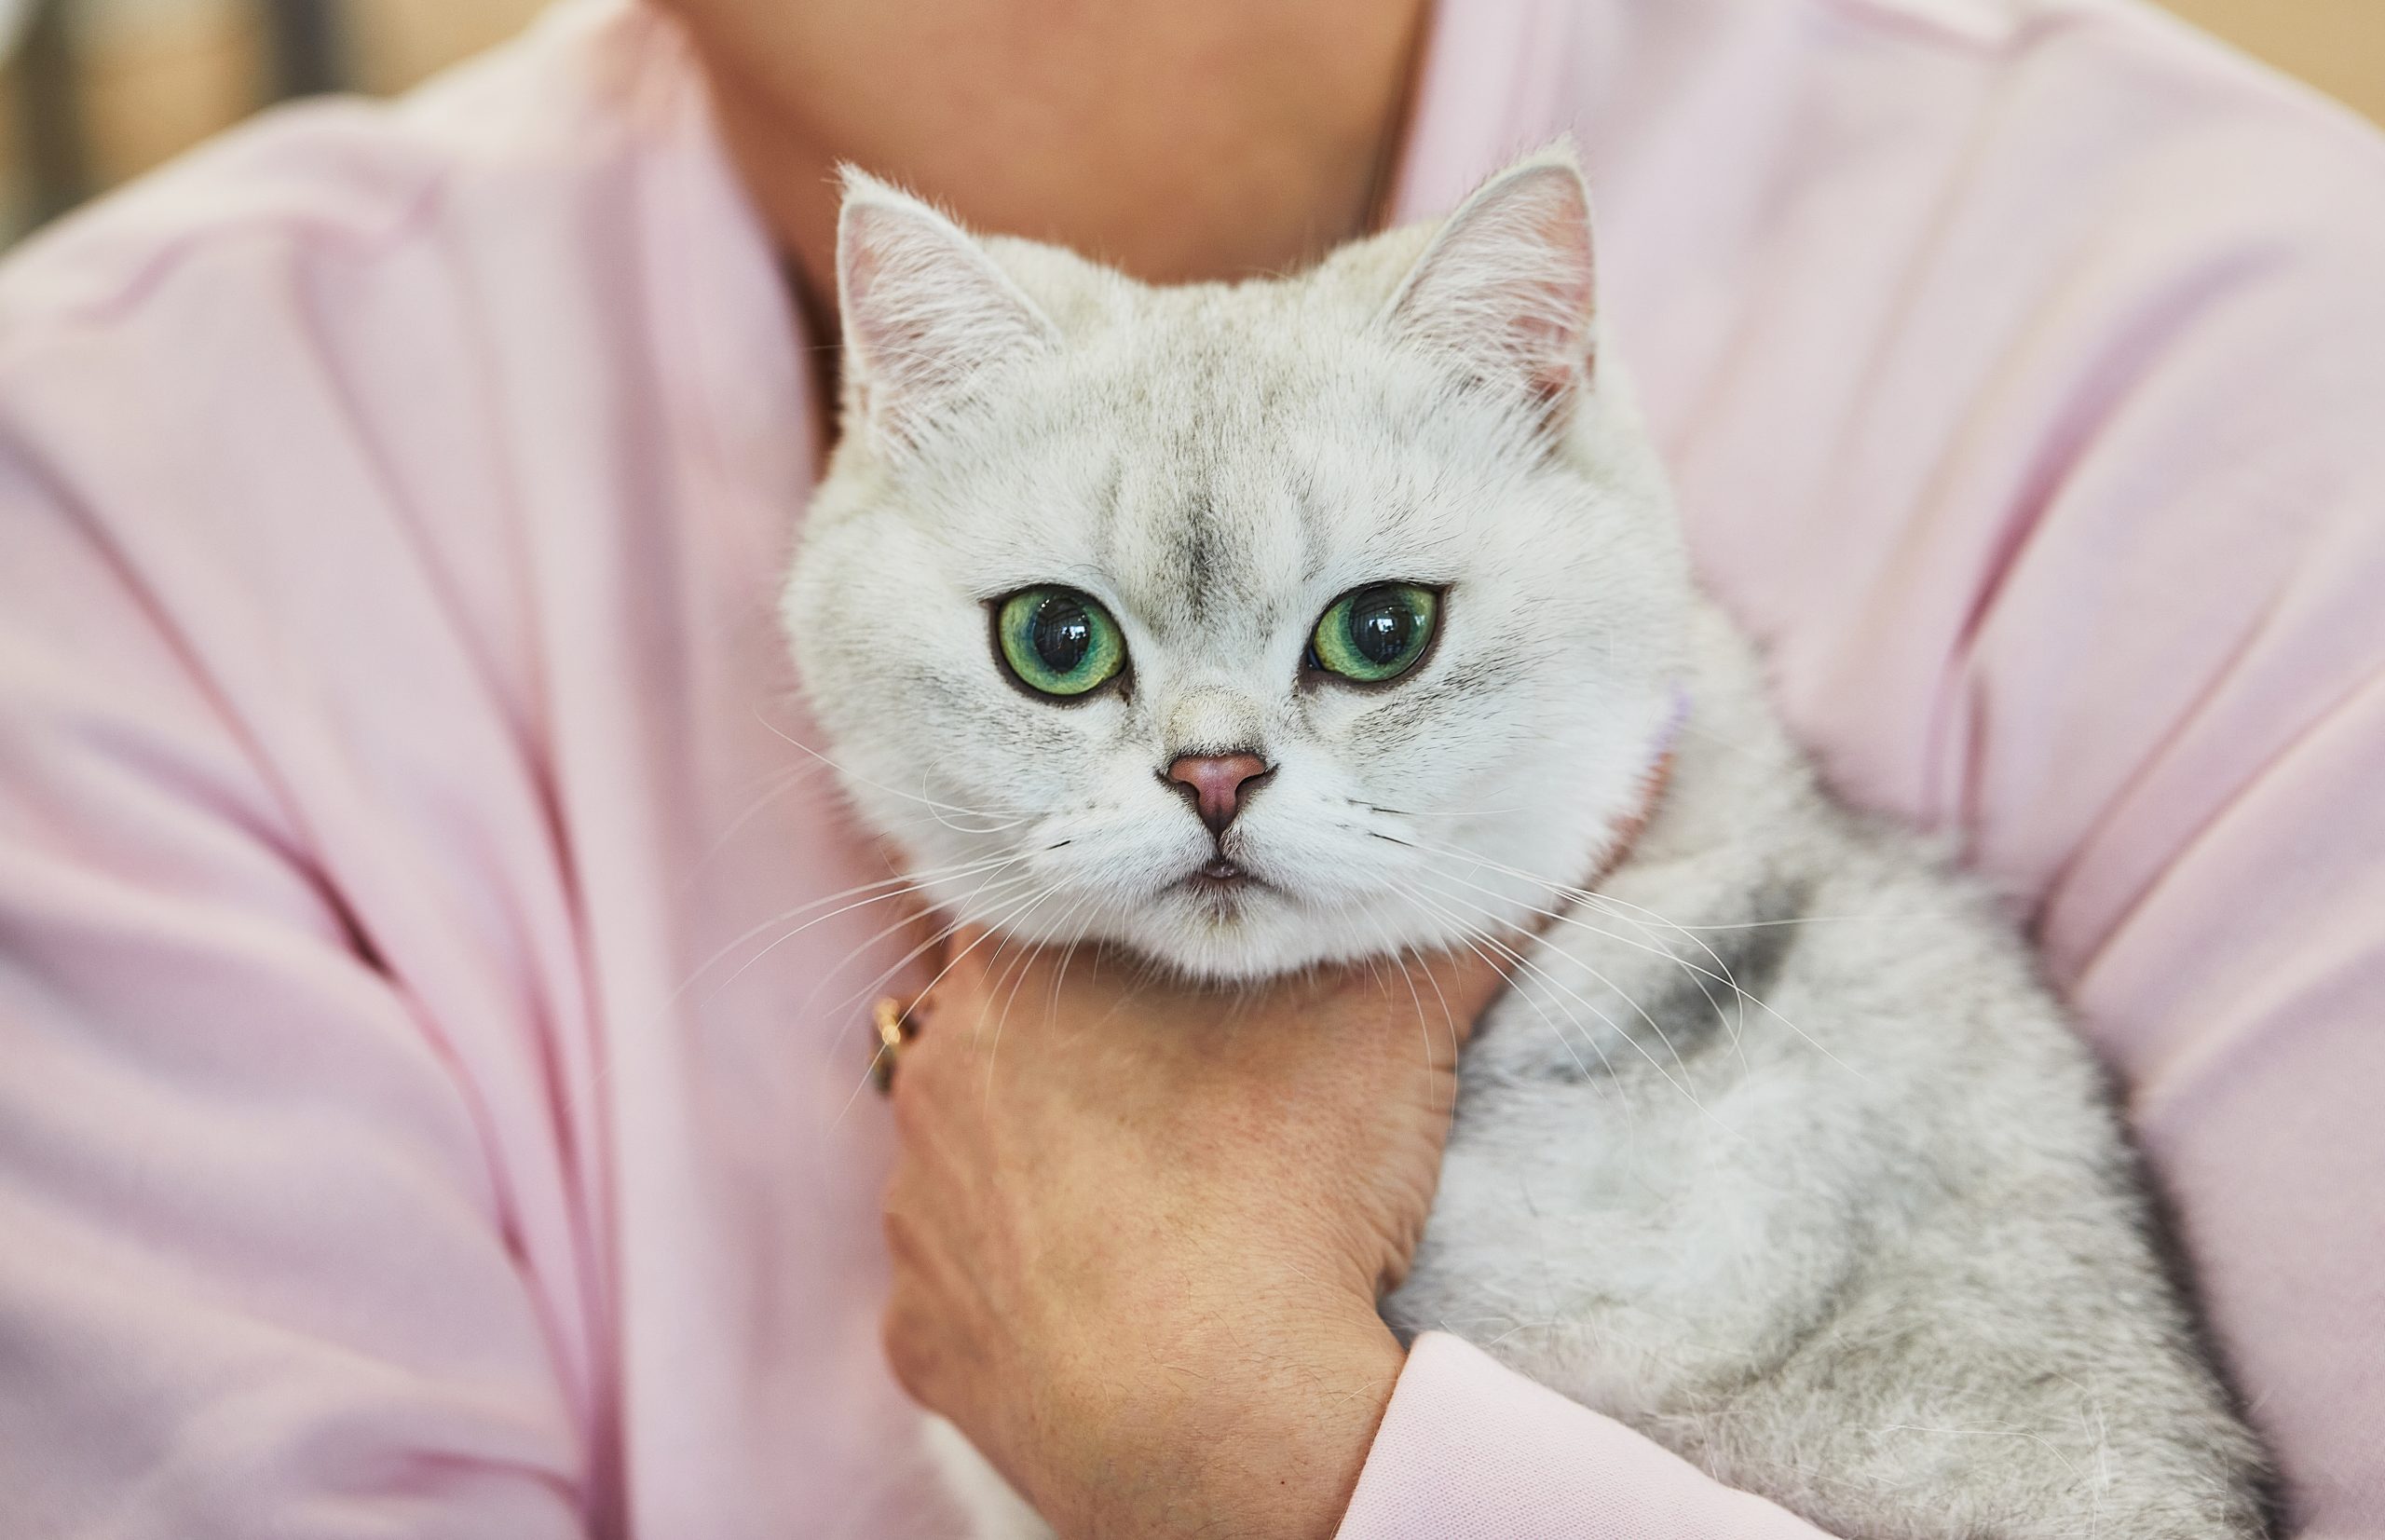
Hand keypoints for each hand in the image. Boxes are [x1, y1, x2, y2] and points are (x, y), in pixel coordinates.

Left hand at [878, 930, 1508, 1539]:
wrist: (1217, 1419)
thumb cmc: (1287, 1194)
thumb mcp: (1392, 1029)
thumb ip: (1450, 929)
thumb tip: (1533, 868)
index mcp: (1016, 971)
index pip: (1063, 910)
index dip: (1138, 938)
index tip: (1202, 983)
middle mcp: (935, 1075)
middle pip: (1010, 1029)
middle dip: (1090, 1050)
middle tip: (1197, 1093)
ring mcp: (913, 1212)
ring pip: (977, 1157)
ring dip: (1047, 1171)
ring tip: (1161, 1209)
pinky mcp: (920, 1330)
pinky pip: (969, 1290)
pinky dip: (1029, 1294)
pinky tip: (1110, 1305)